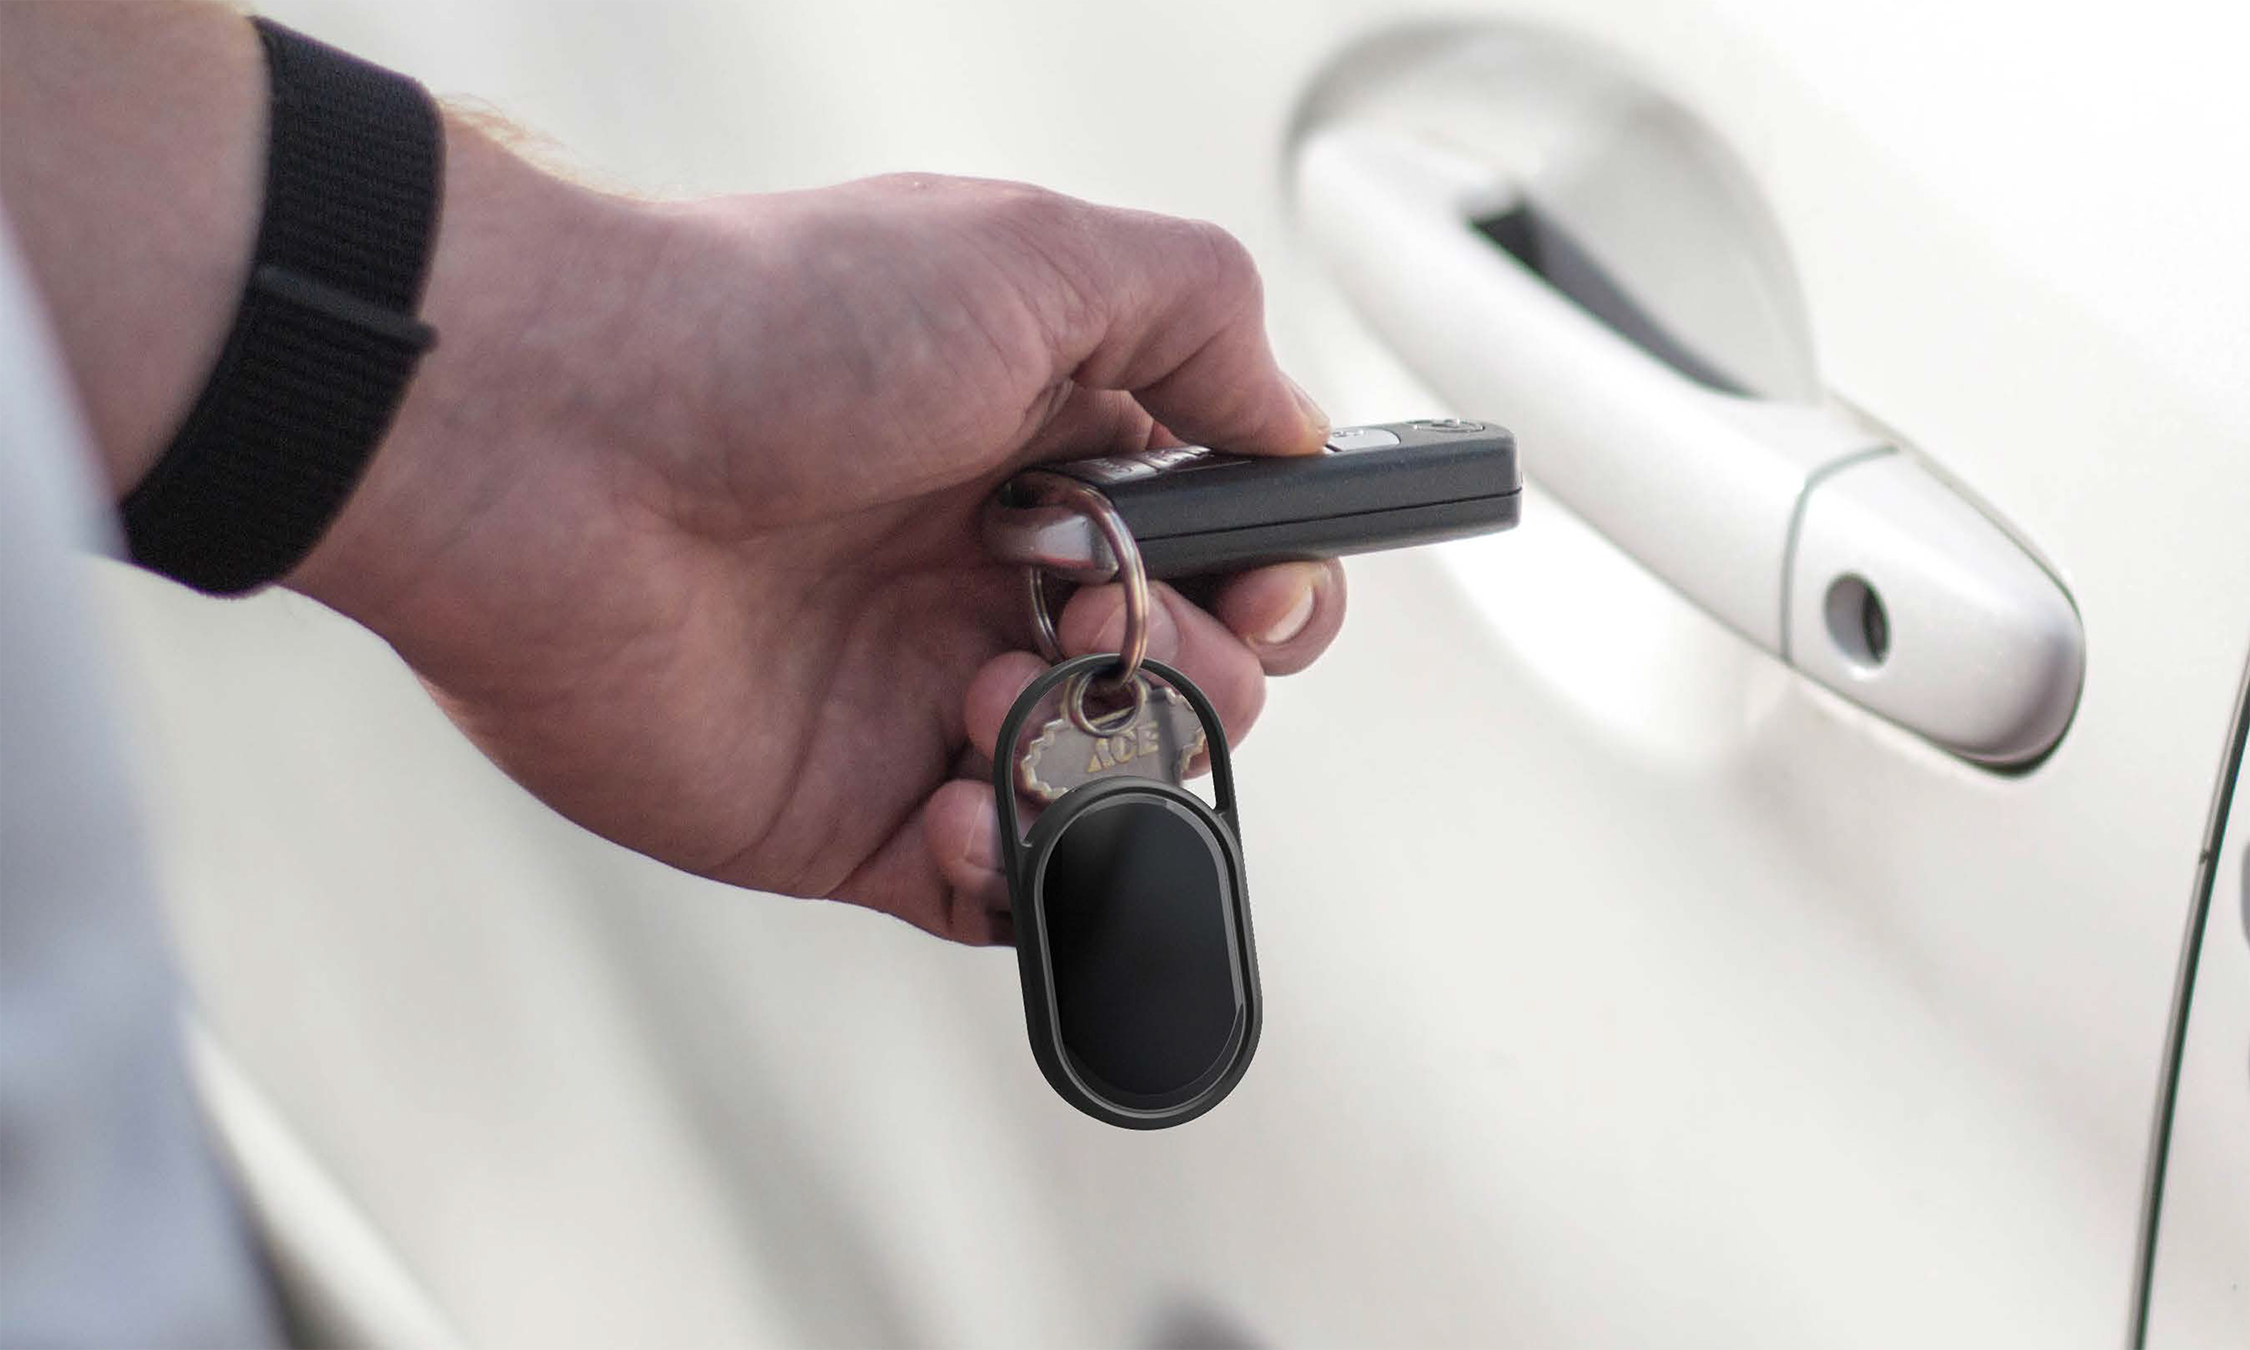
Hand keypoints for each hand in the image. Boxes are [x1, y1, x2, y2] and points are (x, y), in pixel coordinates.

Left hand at [290, 133, 1347, 943]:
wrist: (546, 442)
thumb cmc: (762, 328)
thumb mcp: (1029, 254)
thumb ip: (1198, 315)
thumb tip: (1292, 421)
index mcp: (1040, 450)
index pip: (1219, 543)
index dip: (1270, 577)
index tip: (1259, 579)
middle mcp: (986, 575)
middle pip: (1185, 676)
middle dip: (1197, 670)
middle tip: (1106, 619)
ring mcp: (918, 700)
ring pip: (1104, 788)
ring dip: (1108, 760)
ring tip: (1003, 692)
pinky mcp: (843, 812)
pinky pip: (992, 886)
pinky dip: (1019, 871)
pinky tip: (965, 802)